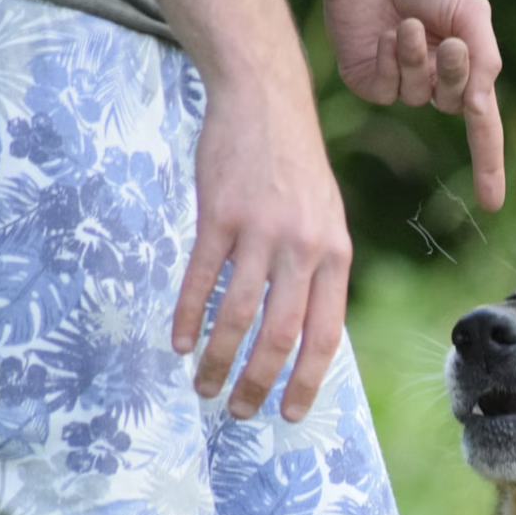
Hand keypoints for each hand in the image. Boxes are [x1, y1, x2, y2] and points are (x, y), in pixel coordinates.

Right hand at [171, 57, 351, 423]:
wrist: (266, 100)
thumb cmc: (295, 171)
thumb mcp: (326, 221)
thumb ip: (319, 275)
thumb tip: (306, 338)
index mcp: (336, 256)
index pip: (324, 335)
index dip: (306, 380)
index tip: (289, 414)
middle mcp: (304, 248)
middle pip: (280, 336)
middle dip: (257, 383)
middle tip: (237, 411)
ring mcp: (261, 230)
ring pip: (238, 315)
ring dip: (217, 360)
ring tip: (202, 386)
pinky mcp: (220, 214)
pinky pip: (202, 278)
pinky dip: (188, 316)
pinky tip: (179, 342)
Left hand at [295, 0, 505, 210]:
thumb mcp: (471, 10)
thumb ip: (484, 60)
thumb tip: (481, 109)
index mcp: (464, 59)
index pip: (481, 123)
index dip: (489, 163)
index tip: (492, 204)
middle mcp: (432, 75)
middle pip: (456, 106)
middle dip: (457, 75)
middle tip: (451, 42)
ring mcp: (398, 79)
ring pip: (420, 98)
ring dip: (420, 61)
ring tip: (410, 23)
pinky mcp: (366, 78)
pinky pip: (388, 92)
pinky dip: (393, 61)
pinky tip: (385, 32)